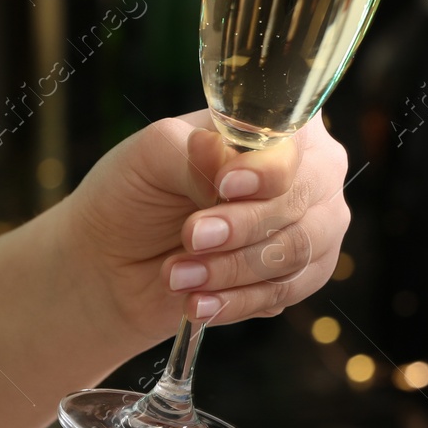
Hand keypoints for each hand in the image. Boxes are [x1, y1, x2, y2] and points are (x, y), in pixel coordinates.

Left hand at [61, 112, 348, 345]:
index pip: (294, 144)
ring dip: (231, 268)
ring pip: (296, 251)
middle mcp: (309, 171)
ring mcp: (313, 225)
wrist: (114, 262)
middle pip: (301, 200)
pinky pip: (285, 293)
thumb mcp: (151, 157)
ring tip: (176, 274)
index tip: (224, 186)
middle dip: (243, 225)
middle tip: (190, 236)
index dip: (266, 169)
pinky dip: (237, 301)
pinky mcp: (302, 276)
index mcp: (277, 126)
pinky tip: (197, 302)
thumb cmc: (136, 193)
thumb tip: (224, 158)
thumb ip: (194, 154)